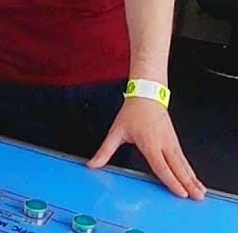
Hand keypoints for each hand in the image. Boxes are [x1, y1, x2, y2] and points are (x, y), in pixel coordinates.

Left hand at [87, 97, 206, 199]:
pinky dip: (191, 171)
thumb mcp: (115, 132)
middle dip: (188, 184)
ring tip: (201, 193)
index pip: (161, 166)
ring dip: (193, 179)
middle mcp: (164, 144)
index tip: (180, 192)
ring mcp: (172, 143)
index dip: (171, 180)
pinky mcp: (175, 142)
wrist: (147, 96)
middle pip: (178, 168)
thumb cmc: (132, 113)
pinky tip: (195, 179)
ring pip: (184, 164)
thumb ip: (105, 150)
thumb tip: (93, 164)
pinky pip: (184, 160)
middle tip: (197, 198)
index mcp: (149, 143)